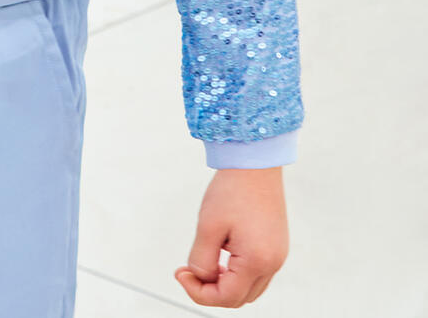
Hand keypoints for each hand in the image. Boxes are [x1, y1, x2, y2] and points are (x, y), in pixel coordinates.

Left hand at [175, 167, 288, 306]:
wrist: (254, 162)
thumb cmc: (233, 190)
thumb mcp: (208, 226)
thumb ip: (201, 259)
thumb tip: (199, 277)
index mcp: (257, 261)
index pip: (226, 297)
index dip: (199, 292)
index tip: (181, 274)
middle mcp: (273, 263)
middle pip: (239, 297)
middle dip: (211, 290)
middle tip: (188, 271)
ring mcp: (277, 255)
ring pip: (249, 288)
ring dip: (224, 283)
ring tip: (204, 262)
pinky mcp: (276, 246)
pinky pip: (256, 273)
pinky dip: (237, 273)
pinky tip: (220, 256)